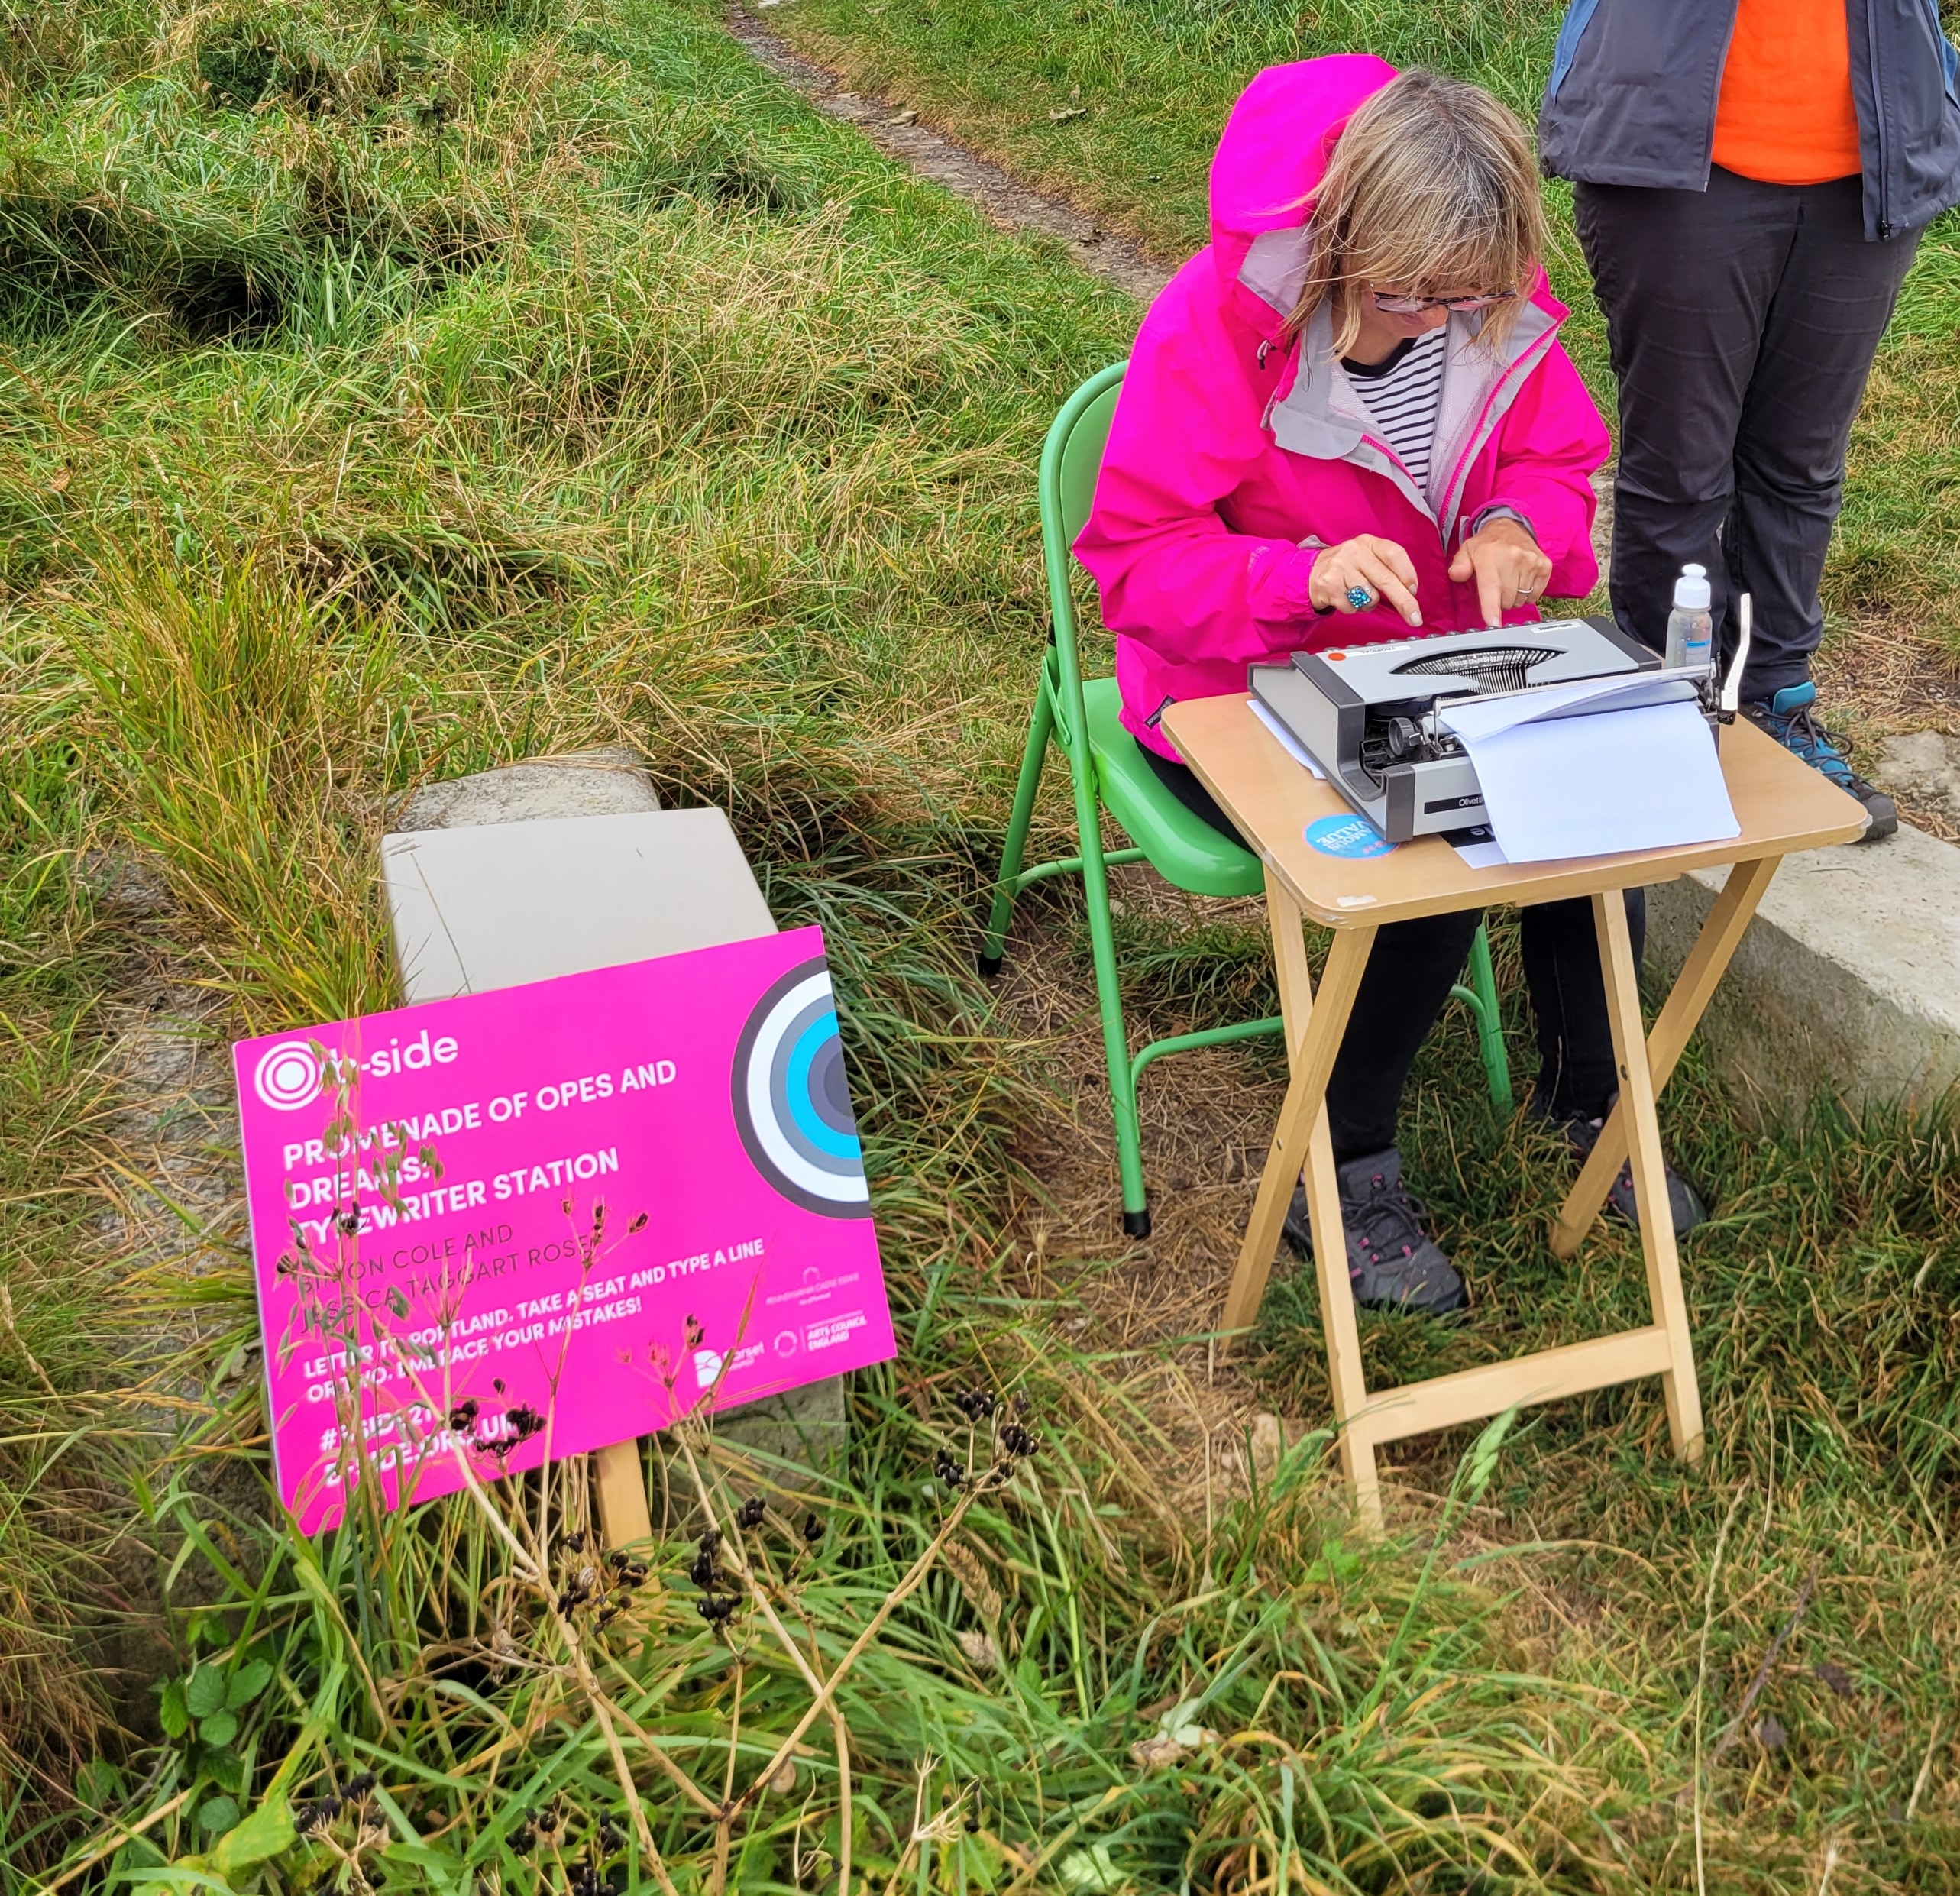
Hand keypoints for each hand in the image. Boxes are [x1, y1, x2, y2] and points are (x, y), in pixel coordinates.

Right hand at [1306, 534, 1421, 625]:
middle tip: (1414, 617)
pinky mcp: (1330, 586)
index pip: (1394, 554)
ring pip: (1370, 597)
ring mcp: (1340, 569)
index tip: (1413, 590)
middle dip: (1404, 602)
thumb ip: (1387, 567)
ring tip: (1360, 595)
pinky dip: (1354, 609)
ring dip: (1370, 604)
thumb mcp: (1367, 556)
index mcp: (1368, 543)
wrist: (1311, 573)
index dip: (1407, 573)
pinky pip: (1354, 607)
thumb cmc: (1346, 567)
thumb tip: (1410, 591)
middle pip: (1386, 579)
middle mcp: (1354, 552)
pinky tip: (1347, 599)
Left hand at [1448, 517, 1551, 628]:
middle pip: (1507, 600)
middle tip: (1496, 587)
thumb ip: (1460, 565)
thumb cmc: (1487, 545)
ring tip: (1508, 581)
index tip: (1493, 623)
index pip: (1491, 587)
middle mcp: (1513, 558)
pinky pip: (1535, 595)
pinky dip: (1527, 594)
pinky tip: (1521, 580)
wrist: (1510, 527)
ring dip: (1513, 597)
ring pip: (1521, 599)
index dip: (1491, 608)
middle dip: (1499, 601)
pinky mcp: (1545, 566)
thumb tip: (1456, 575)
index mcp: (1490, 557)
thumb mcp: (1467, 551)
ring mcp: (1531, 562)